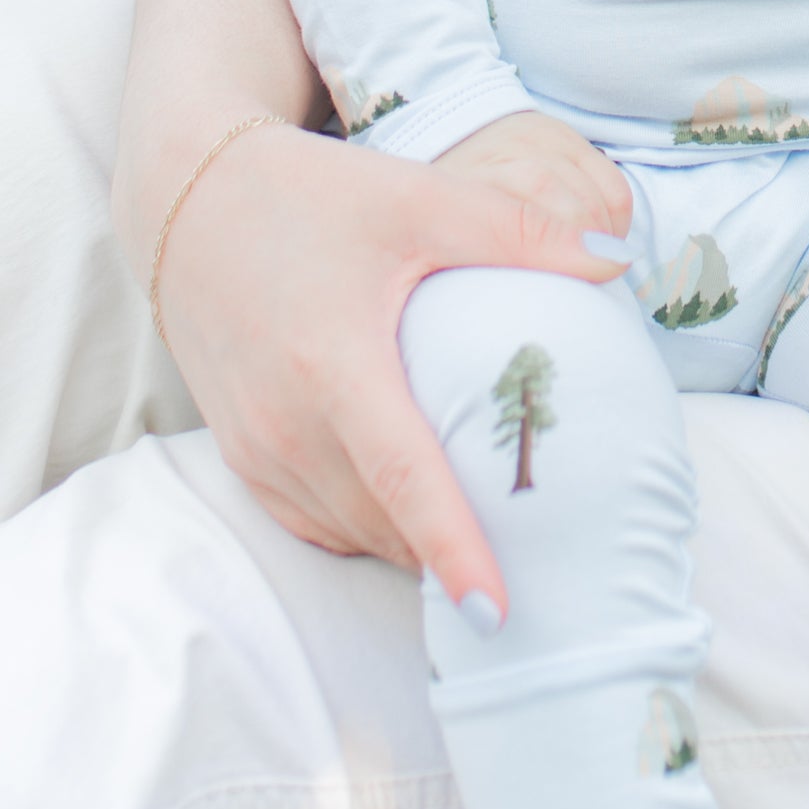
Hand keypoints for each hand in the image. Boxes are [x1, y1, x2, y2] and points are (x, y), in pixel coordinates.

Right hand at [152, 113, 637, 618]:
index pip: (402, 479)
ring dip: (410, 548)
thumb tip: (615, 263)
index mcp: (332, 364)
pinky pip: (312, 520)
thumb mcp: (419, 199)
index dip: (452, 549)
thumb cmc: (312, 196)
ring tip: (489, 548)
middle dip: (451, 558)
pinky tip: (414, 516)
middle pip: (382, 521)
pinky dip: (366, 529)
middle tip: (535, 568)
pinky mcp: (241, 455)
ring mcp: (255, 448)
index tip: (496, 612)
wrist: (192, 200)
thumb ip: (520, 234)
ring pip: (349, 531)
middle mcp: (284, 423)